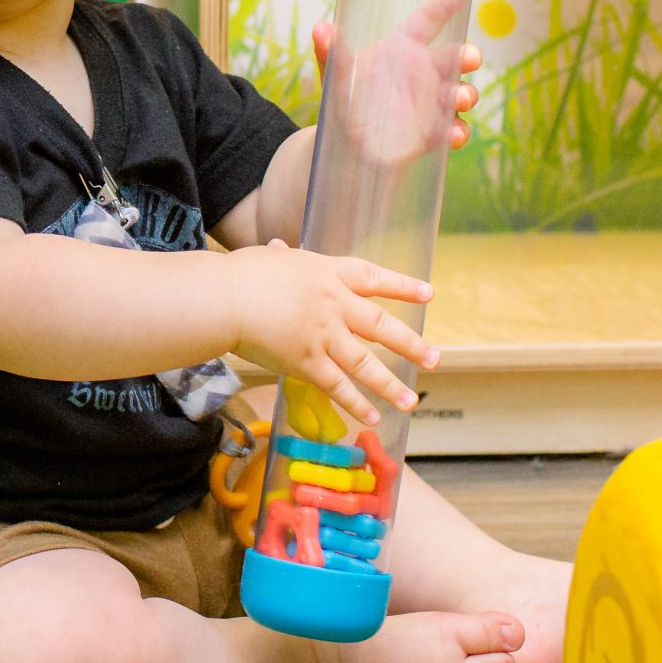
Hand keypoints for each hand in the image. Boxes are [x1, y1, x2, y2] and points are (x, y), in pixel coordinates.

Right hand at [224, 240, 438, 426]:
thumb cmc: (244, 274)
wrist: (227, 299)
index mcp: (330, 274)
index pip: (374, 278)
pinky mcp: (307, 363)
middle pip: (382, 326)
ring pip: (366, 364)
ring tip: (411, 400)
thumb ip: (285, 257)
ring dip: (391, 384)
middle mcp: (336, 305)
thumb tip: (280, 246)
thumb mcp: (274, 259)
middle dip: (410, 344)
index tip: (427, 294)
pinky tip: (374, 416)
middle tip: (434, 358)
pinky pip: (338, 387)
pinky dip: (357, 403)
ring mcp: (324, 336)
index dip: (403, 287)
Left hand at [312, 0, 484, 164]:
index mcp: (403, 49)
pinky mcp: (435, 131)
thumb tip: (319, 28)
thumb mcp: (337, 75)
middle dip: (466, 56)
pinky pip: (454, 128)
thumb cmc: (346, 99)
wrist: (349, 145)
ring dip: (464, 93)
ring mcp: (433, 101)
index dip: (443, 7)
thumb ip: (331, 52)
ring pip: (459, 92)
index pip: (426, 22)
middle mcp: (424, 72)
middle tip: (472, 58)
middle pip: (453, 58)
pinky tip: (454, 135)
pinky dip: (458, 130)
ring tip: (459, 99)